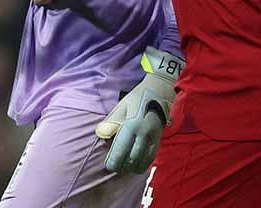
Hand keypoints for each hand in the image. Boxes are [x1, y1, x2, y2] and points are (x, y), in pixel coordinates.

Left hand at [96, 47, 184, 173]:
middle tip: (115, 169)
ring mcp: (153, 137)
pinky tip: (137, 165)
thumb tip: (100, 134)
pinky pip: (152, 156)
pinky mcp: (159, 138)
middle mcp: (143, 133)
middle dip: (122, 167)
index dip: (114, 161)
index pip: (121, 149)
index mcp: (131, 125)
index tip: (108, 165)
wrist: (160, 91)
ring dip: (133, 168)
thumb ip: (111, 122)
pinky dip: (144, 164)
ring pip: (143, 160)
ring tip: (124, 169)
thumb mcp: (121, 106)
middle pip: (132, 159)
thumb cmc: (137, 98)